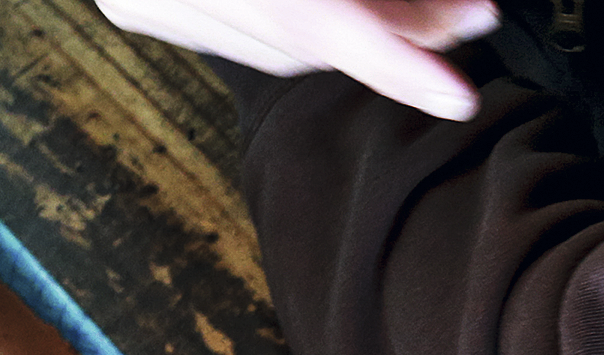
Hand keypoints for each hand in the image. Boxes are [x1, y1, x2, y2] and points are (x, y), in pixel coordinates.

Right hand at [99, 0, 495, 120]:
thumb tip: (442, 12)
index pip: (314, 18)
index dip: (391, 61)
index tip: (453, 95)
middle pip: (302, 43)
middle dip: (394, 38)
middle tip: (465, 19)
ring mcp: (145, 0)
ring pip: (275, 52)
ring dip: (354, 36)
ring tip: (423, 10)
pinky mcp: (137, 5)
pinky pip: (242, 38)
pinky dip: (301, 28)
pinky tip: (355, 8)